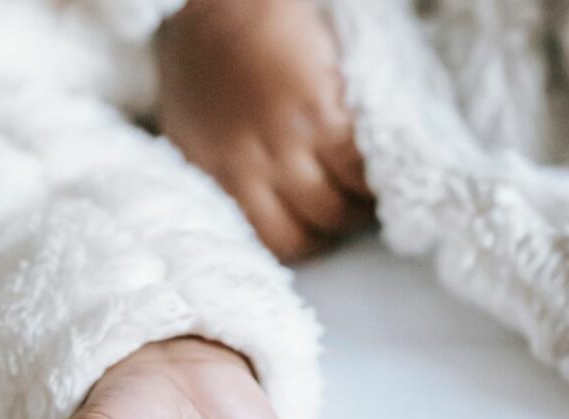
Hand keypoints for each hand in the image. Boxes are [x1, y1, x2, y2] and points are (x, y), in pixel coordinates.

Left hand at [157, 0, 374, 260]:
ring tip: (368, 190)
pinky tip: (376, 165)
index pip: (271, 244)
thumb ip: (218, 174)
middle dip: (332, 230)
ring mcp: (286, 145)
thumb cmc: (201, 63)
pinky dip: (372, 175)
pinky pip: (357, 167)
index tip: (318, 230)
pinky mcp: (320, 113)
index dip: (304, 243)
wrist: (214, 4)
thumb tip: (247, 207)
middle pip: (307, 234)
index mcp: (217, 179)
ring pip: (336, 209)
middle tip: (349, 211)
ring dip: (359, 206)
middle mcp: (250, 171)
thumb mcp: (192, 133)